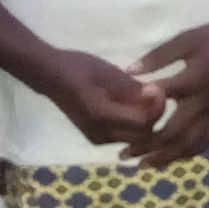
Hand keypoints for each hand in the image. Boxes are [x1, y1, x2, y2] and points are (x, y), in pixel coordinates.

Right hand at [41, 51, 167, 152]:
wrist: (49, 76)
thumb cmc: (78, 68)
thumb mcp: (108, 72)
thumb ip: (132, 87)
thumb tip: (156, 94)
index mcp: (103, 118)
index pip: (144, 124)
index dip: (157, 108)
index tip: (159, 89)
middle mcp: (101, 135)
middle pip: (142, 136)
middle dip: (153, 117)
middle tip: (155, 93)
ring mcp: (98, 139)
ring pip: (134, 138)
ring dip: (144, 122)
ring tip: (144, 98)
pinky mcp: (96, 137)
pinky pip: (124, 136)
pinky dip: (133, 125)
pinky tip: (132, 106)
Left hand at [130, 13, 208, 163]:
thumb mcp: (186, 39)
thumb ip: (157, 57)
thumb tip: (128, 71)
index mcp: (194, 80)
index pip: (160, 101)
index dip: (138, 111)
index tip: (116, 118)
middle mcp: (205, 102)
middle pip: (173, 133)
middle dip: (147, 147)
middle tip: (124, 154)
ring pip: (191, 144)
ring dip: (166, 157)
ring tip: (145, 165)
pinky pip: (207, 141)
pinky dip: (189, 153)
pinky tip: (175, 158)